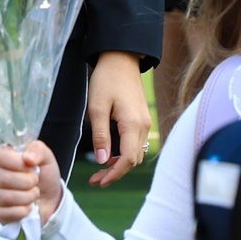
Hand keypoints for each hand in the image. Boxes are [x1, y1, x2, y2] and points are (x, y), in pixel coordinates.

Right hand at [0, 140, 62, 225]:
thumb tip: (28, 158)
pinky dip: (24, 210)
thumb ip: (37, 150)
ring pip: (6, 197)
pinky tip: (28, 206)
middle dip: (27, 181)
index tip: (31, 166)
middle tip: (35, 181)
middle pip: (3, 178)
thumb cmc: (43, 174)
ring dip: (27, 196)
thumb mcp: (45, 157)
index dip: (18, 163)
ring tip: (34, 193)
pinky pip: (8, 213)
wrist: (49, 198)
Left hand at [83, 51, 150, 186]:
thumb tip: (102, 161)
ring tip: (100, 170)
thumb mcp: (97, 107)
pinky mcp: (142, 119)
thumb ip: (100, 136)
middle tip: (95, 179)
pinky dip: (124, 153)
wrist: (121, 58)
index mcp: (133, 124)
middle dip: (116, 172)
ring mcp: (145, 122)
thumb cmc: (107, 79)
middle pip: (133, 160)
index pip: (127, 159)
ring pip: (136, 153)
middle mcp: (144, 126)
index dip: (114, 174)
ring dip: (120, 164)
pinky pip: (136, 143)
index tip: (99, 181)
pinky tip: (110, 155)